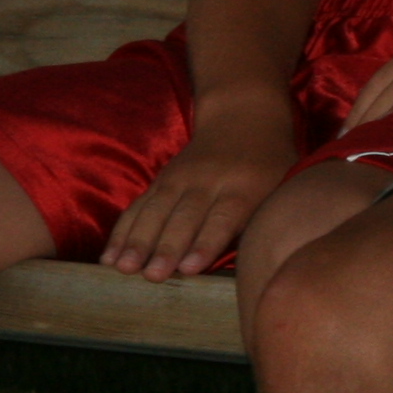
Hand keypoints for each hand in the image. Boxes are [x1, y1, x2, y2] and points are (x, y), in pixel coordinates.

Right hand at [102, 105, 294, 279]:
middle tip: (152, 276)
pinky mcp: (162, 180)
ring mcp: (181, 179)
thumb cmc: (270, 164)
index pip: (224, 217)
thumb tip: (255, 262)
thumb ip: (264, 217)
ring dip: (138, 241)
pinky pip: (140, 207)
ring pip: (156, 212)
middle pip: (185, 217)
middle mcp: (209, 182)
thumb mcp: (281, 184)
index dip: (206, 243)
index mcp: (245, 187)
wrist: (242, 115)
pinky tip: (110, 256)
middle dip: (167, 248)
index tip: (189, 268)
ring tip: (123, 268)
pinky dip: (124, 231)